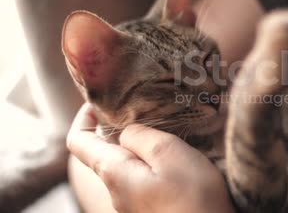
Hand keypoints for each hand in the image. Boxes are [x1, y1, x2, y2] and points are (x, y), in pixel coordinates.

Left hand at [67, 104, 233, 212]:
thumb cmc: (192, 196)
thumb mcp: (167, 152)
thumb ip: (140, 136)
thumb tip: (126, 133)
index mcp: (114, 172)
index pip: (78, 142)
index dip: (82, 118)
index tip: (97, 102)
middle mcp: (117, 191)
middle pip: (103, 154)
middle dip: (116, 130)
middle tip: (141, 110)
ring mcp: (133, 204)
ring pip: (125, 167)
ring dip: (138, 147)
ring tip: (164, 132)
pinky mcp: (151, 210)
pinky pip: (142, 180)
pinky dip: (151, 163)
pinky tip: (173, 160)